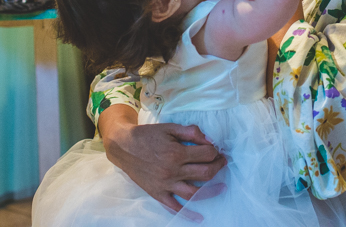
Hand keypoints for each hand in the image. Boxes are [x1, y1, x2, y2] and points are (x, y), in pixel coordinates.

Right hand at [102, 115, 226, 215]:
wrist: (124, 146)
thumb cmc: (148, 135)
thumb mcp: (170, 127)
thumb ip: (191, 132)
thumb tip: (210, 140)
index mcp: (176, 153)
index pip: (206, 154)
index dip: (215, 151)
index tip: (216, 149)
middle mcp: (173, 171)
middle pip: (205, 173)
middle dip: (218, 166)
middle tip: (222, 162)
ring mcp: (165, 184)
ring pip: (194, 192)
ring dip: (211, 190)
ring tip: (221, 186)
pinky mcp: (157, 193)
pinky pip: (174, 207)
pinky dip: (187, 214)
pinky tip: (199, 217)